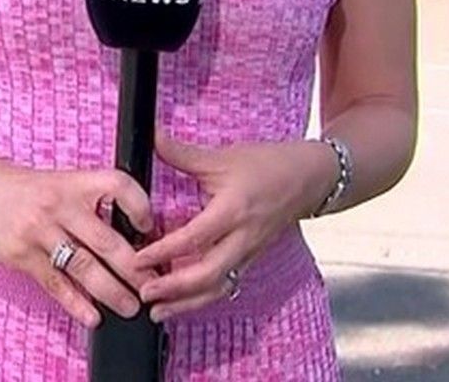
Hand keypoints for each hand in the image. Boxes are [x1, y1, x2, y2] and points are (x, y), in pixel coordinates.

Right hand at [0, 158, 159, 326]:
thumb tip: (138, 234)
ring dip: (111, 292)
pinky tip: (93, 316)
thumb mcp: (66, 182)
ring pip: (82, 267)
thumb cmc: (32, 190)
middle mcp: (59, 205)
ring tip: (131, 307)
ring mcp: (39, 232)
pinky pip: (55, 284)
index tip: (150, 227)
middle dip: (134, 268)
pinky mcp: (22, 256)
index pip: (117, 185)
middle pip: (105, 240)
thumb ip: (96, 203)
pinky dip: (75, 303)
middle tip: (153, 286)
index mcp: (75, 182)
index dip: (139, 205)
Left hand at [133, 133, 336, 321]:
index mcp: (234, 210)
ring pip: (219, 287)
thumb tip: (152, 137)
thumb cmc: (270, 165)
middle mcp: (243, 237)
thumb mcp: (225, 156)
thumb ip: (184, 153)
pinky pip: (227, 284)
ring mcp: (249, 252)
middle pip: (209, 274)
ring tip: (159, 311)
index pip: (195, 238)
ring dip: (187, 302)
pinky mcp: (252, 259)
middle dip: (174, 289)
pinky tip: (183, 302)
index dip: (164, 251)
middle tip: (144, 292)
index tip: (138, 259)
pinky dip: (203, 296)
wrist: (310, 178)